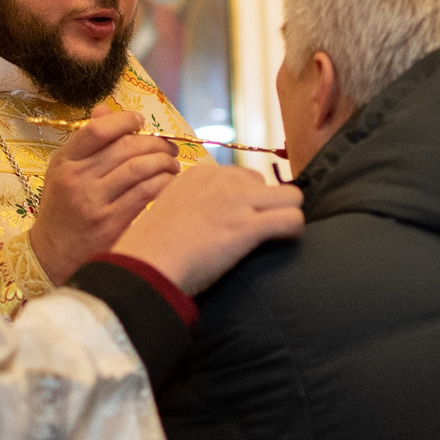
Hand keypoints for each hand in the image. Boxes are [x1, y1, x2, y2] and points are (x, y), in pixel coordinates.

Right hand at [31, 104, 179, 284]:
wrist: (52, 254)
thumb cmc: (62, 208)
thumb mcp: (63, 171)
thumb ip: (86, 142)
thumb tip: (105, 109)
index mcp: (65, 162)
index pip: (97, 130)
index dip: (124, 120)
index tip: (140, 121)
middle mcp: (77, 179)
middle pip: (124, 148)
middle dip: (154, 142)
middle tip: (168, 146)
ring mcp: (93, 203)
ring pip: (138, 169)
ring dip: (163, 162)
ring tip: (172, 163)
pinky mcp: (110, 224)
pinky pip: (145, 194)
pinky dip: (162, 183)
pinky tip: (169, 182)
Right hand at [113, 160, 305, 295]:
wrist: (145, 265)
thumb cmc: (151, 248)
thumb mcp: (170, 208)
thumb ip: (195, 203)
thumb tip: (211, 216)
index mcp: (201, 174)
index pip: (244, 176)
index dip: (248, 200)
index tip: (242, 219)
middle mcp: (222, 181)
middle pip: (268, 185)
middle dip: (267, 207)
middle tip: (258, 231)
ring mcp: (237, 202)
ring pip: (291, 197)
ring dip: (286, 216)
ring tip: (275, 237)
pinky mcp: (248, 227)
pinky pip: (292, 219)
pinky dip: (293, 231)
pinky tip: (283, 242)